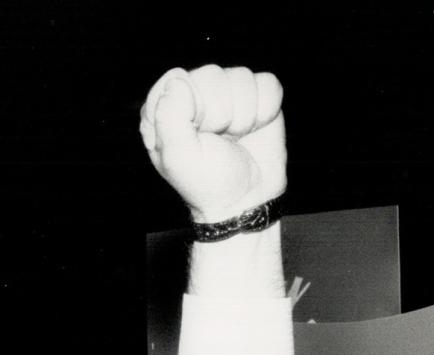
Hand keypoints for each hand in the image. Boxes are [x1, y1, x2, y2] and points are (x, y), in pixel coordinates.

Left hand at [139, 64, 285, 222]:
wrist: (247, 200)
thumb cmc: (207, 183)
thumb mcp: (178, 157)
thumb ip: (169, 117)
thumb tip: (178, 81)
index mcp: (165, 108)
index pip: (178, 79)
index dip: (193, 106)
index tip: (197, 133)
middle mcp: (194, 94)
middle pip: (212, 75)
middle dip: (220, 114)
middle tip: (218, 140)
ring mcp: (226, 92)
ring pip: (241, 77)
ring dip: (243, 115)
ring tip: (234, 138)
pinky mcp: (256, 94)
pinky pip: (268, 83)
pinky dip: (265, 111)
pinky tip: (253, 129)